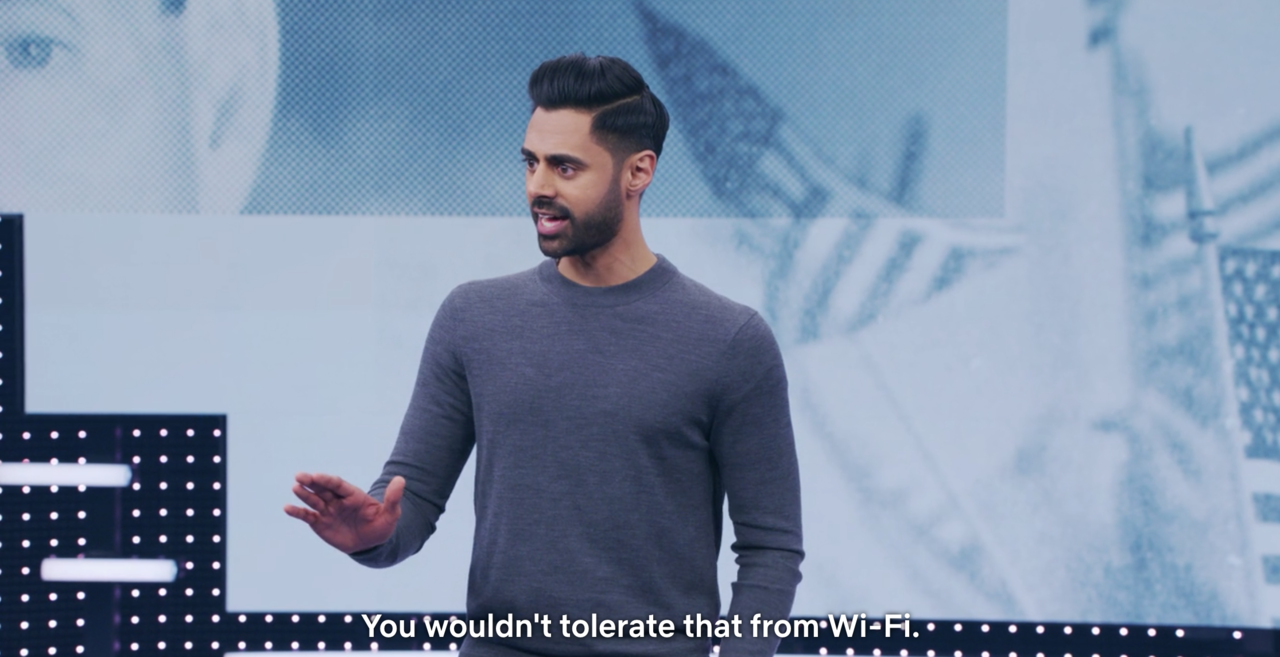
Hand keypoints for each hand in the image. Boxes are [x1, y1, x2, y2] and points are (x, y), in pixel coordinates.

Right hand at [283, 472, 404, 553]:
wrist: (372, 544)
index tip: (317, 476)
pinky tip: (287, 508)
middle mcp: (338, 500)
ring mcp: (328, 511)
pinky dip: (298, 512)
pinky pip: (308, 516)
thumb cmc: (381, 526)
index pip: (338, 484)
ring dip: (304, 495)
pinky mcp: (320, 523)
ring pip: (314, 500)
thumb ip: (393, 498)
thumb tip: (401, 480)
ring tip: (295, 488)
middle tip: (299, 476)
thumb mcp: (391, 514)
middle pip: (323, 489)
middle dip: (311, 482)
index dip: (327, 480)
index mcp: (353, 494)